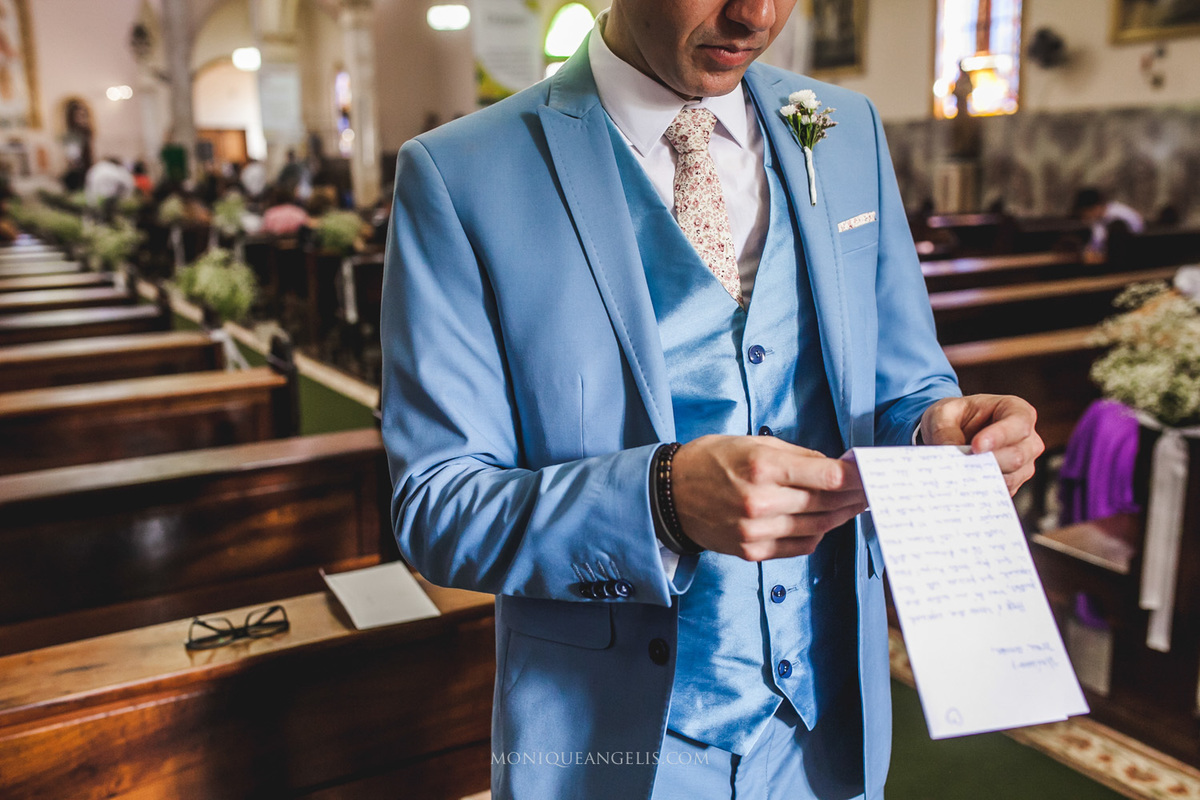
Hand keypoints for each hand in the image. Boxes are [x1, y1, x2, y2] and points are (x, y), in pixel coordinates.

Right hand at [671, 435, 866, 561]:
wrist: (668, 495)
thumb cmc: (710, 461)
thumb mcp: (752, 443)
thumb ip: (796, 456)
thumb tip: (835, 467)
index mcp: (762, 467)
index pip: (827, 476)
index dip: (856, 476)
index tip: (871, 473)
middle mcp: (760, 502)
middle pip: (826, 502)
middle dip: (854, 495)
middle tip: (872, 490)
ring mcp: (755, 530)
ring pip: (817, 526)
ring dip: (840, 516)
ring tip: (855, 506)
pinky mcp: (751, 551)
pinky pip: (798, 547)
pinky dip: (816, 535)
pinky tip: (824, 523)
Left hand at [919, 394, 1044, 494]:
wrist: (952, 432)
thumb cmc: (953, 416)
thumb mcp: (942, 414)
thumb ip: (945, 431)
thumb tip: (951, 455)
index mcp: (1016, 410)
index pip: (1018, 424)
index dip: (999, 436)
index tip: (976, 447)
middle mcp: (1027, 438)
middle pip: (1017, 457)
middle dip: (987, 462)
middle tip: (959, 463)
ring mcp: (1024, 463)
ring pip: (1010, 478)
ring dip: (982, 477)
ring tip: (958, 471)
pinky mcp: (1013, 482)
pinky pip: (1001, 491)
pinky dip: (981, 489)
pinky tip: (963, 483)